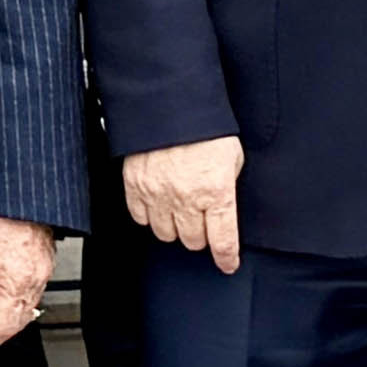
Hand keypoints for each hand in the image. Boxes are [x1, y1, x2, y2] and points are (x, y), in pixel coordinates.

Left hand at [0, 214, 55, 348]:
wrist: (16, 186)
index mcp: (15, 281)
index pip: (1, 327)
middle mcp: (35, 280)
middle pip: (17, 323)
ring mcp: (43, 272)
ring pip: (26, 310)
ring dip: (6, 318)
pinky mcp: (45, 262)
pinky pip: (32, 293)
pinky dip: (16, 301)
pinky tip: (1, 296)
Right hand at [124, 135, 243, 272]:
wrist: (169, 103)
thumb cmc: (204, 127)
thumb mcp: (232, 157)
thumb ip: (227, 185)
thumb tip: (224, 204)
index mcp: (217, 192)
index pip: (223, 241)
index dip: (227, 258)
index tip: (228, 264)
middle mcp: (187, 199)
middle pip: (193, 241)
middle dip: (201, 235)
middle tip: (202, 221)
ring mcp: (158, 194)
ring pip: (166, 234)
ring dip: (175, 227)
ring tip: (179, 211)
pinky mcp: (135, 186)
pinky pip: (141, 218)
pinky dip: (150, 216)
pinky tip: (158, 204)